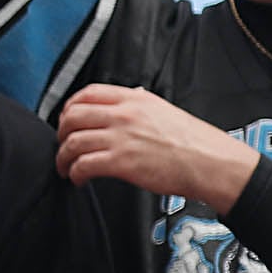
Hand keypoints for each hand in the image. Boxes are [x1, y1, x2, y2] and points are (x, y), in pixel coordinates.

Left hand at [54, 85, 258, 207]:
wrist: (210, 162)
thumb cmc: (194, 141)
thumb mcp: (163, 109)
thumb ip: (139, 104)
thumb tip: (125, 100)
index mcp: (134, 99)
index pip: (87, 93)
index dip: (69, 107)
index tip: (67, 120)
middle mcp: (124, 114)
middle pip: (72, 116)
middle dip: (61, 133)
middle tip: (63, 145)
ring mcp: (121, 138)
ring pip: (72, 142)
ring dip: (63, 157)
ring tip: (66, 167)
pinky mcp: (121, 162)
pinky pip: (83, 165)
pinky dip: (74, 173)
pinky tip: (78, 178)